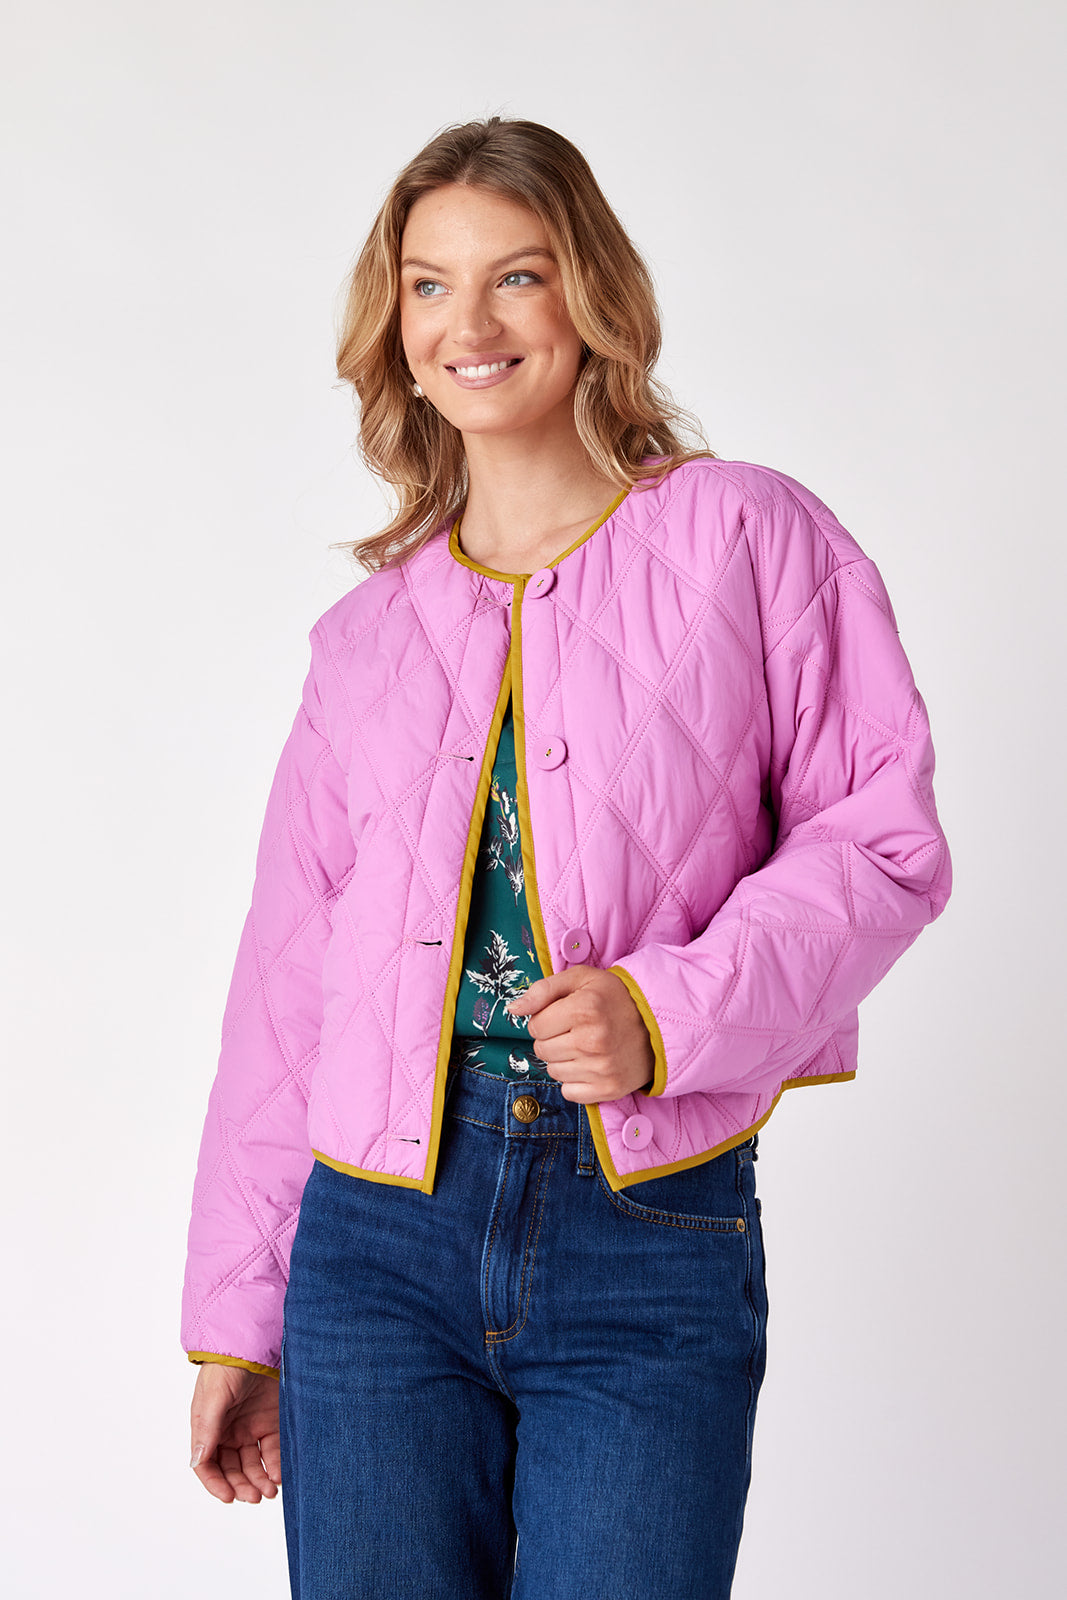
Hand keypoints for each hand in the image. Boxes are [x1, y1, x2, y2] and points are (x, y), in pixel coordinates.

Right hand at [190, 1362, 280, 1503]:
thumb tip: (197, 1462)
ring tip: (270, 1492)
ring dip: (259, 1481)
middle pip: (232, 1469)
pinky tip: (279, 1475)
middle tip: (256, 1497)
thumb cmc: (227, 1367)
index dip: (216, 1484)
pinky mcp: (271, 1422)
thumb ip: (207, 1430)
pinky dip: (275, 1466)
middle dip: (242, 1486)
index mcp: (208, 1428)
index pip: (207, 1465)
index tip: (229, 1497)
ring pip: (252, 1465)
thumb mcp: (214, 1398)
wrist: (256, 1343)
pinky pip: (272, 1451)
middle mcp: (228, 1432)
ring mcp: (250, 1428)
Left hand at [504, 965, 654, 1103]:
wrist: (656, 1024)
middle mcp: (593, 1041)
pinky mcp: (608, 1089)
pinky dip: (575, 1081)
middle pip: (541, 1049)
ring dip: (563, 1059)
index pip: (535, 1025)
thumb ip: (542, 990)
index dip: (545, 1019)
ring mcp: (601, 1068)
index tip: (564, 1015)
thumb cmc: (614, 998)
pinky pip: (569, 1092)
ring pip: (553, 1071)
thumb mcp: (580, 979)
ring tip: (585, 1046)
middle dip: (552, 1039)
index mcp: (584, 1009)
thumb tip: (513, 1009)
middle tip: (575, 1030)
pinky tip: (590, 1064)